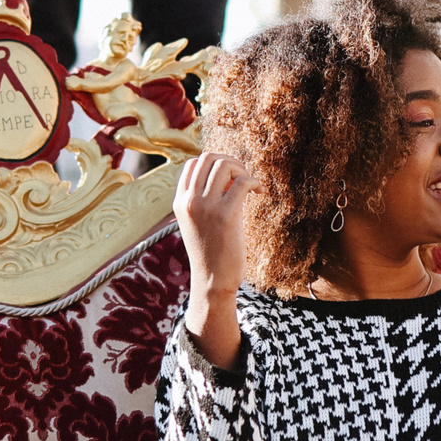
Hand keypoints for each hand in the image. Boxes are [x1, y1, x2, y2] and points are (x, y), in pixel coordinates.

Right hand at [177, 152, 252, 368]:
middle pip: (208, 158)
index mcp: (179, 202)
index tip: (229, 177)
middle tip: (243, 176)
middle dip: (229, 161)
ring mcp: (206, 207)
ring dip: (242, 169)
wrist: (212, 282)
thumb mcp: (196, 223)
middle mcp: (189, 201)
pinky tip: (260, 193)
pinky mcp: (226, 215)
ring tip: (251, 186)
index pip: (193, 164)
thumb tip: (226, 176)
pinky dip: (255, 182)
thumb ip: (201, 201)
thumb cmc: (210, 253)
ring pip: (224, 165)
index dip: (214, 163)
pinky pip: (243, 182)